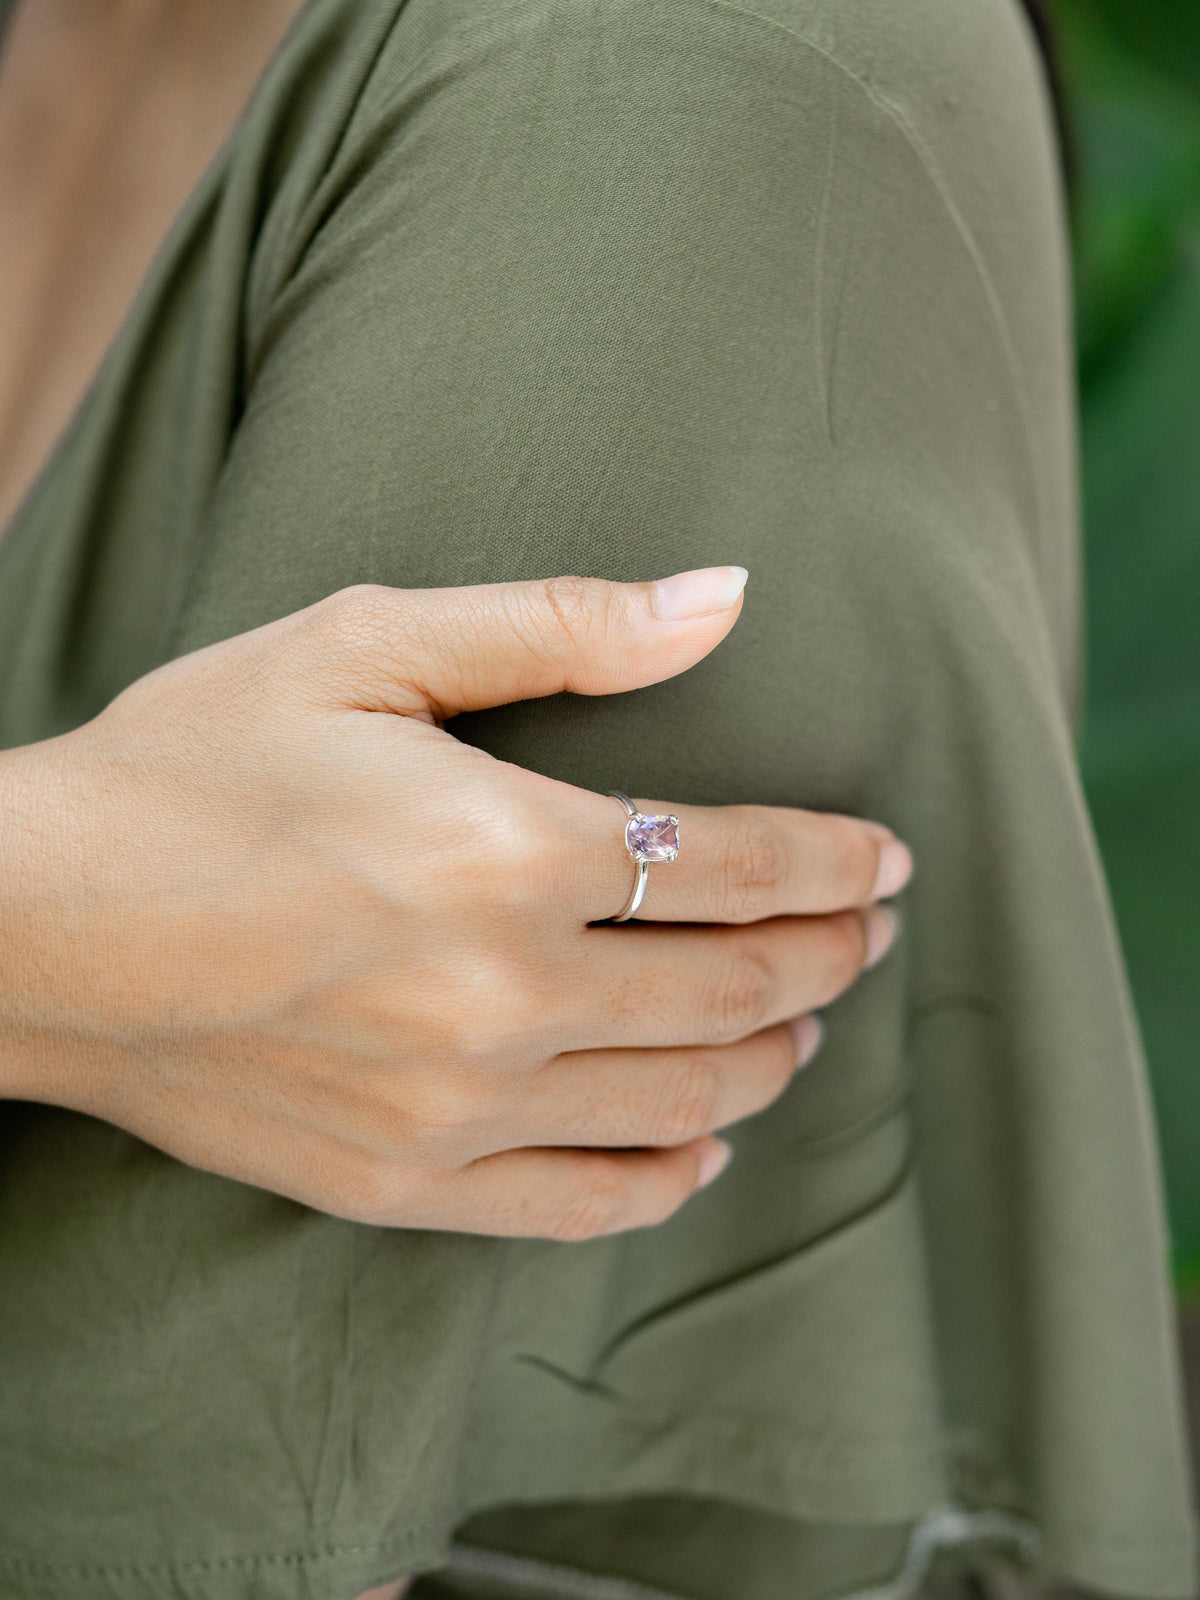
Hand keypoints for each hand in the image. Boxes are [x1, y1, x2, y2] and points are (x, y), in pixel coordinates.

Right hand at [0, 567, 909, 1239]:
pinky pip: (584, 1205)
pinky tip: (703, 1142)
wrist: (35, 924)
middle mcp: (505, 994)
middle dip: (829, 955)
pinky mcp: (403, 1182)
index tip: (887, 860)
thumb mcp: (362, 646)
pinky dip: (668, 1175)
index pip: (741, 865)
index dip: (836, 861)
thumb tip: (723, 597)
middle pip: (735, 988)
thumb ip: (558, 624)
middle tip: (865, 933)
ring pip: (684, 1100)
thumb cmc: (189, 766)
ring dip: (771, 1057)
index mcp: (509, 849)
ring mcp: (458, 1107)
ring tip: (802, 1024)